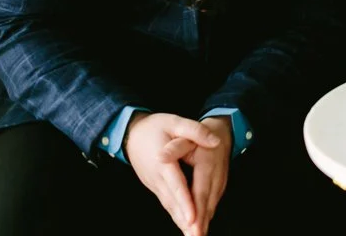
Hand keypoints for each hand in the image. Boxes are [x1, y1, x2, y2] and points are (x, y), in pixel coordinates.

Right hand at [125, 112, 220, 235]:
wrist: (131, 133)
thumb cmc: (155, 126)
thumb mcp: (175, 122)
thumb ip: (195, 130)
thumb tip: (215, 141)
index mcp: (162, 161)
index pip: (176, 184)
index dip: (185, 201)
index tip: (193, 217)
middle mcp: (157, 177)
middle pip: (173, 202)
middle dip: (185, 220)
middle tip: (197, 235)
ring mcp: (154, 184)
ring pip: (170, 206)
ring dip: (181, 222)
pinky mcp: (155, 186)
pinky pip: (167, 203)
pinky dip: (177, 215)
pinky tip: (185, 225)